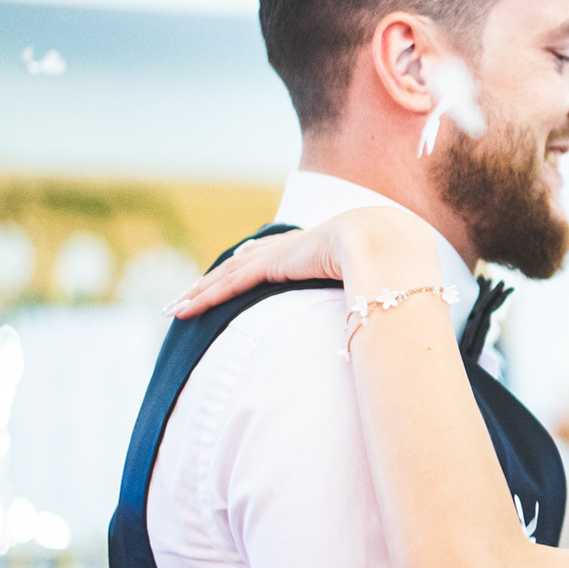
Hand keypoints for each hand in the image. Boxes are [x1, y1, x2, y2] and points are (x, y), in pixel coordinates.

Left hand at [167, 207, 433, 318]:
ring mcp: (278, 256)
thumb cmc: (393, 264)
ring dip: (199, 292)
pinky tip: (184, 308)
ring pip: (226, 276)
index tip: (232, 274)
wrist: (387, 244)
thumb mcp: (377, 284)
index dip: (249, 266)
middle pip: (241, 265)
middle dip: (213, 280)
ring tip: (175, 307)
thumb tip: (391, 323)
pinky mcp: (270, 266)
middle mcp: (290, 248)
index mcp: (314, 249)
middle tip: (187, 296)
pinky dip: (204, 296)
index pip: (271, 258)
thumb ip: (375, 300)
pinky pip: (229, 284)